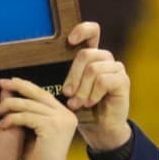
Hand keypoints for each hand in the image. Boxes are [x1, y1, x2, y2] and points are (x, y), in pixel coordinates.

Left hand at [0, 77, 77, 159]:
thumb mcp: (34, 132)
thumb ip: (30, 114)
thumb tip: (12, 96)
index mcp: (65, 114)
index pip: (43, 94)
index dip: (26, 86)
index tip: (10, 83)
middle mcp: (66, 115)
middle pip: (38, 94)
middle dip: (17, 87)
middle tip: (0, 83)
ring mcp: (61, 120)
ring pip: (29, 105)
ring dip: (9, 106)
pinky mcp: (52, 127)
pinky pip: (26, 117)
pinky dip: (11, 119)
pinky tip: (1, 125)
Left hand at [62, 22, 130, 152]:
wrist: (99, 130)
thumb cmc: (81, 111)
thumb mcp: (68, 93)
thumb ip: (60, 78)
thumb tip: (35, 70)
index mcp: (92, 57)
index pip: (92, 31)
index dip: (82, 30)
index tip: (70, 40)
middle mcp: (105, 59)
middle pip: (86, 54)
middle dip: (73, 76)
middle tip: (67, 94)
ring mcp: (116, 69)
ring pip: (93, 69)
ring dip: (82, 89)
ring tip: (77, 104)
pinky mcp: (123, 81)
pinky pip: (104, 80)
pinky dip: (93, 94)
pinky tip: (90, 103)